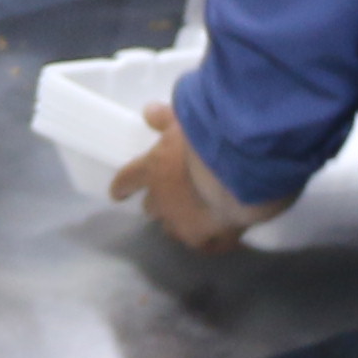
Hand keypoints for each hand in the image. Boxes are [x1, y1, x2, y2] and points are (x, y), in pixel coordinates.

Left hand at [110, 104, 265, 252]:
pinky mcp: (212, 239)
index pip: (128, 179)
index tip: (117, 192)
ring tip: (194, 217)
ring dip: (180, 221)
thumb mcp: (186, 119)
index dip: (123, 185)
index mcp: (153, 169)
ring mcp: (186, 224)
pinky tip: (220, 238)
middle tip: (167, 197)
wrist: (240, 168)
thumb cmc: (209, 138)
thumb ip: (167, 119)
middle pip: (152, 207)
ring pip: (174, 228)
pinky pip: (208, 245)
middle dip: (157, 203)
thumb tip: (149, 112)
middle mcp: (163, 201)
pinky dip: (212, 240)